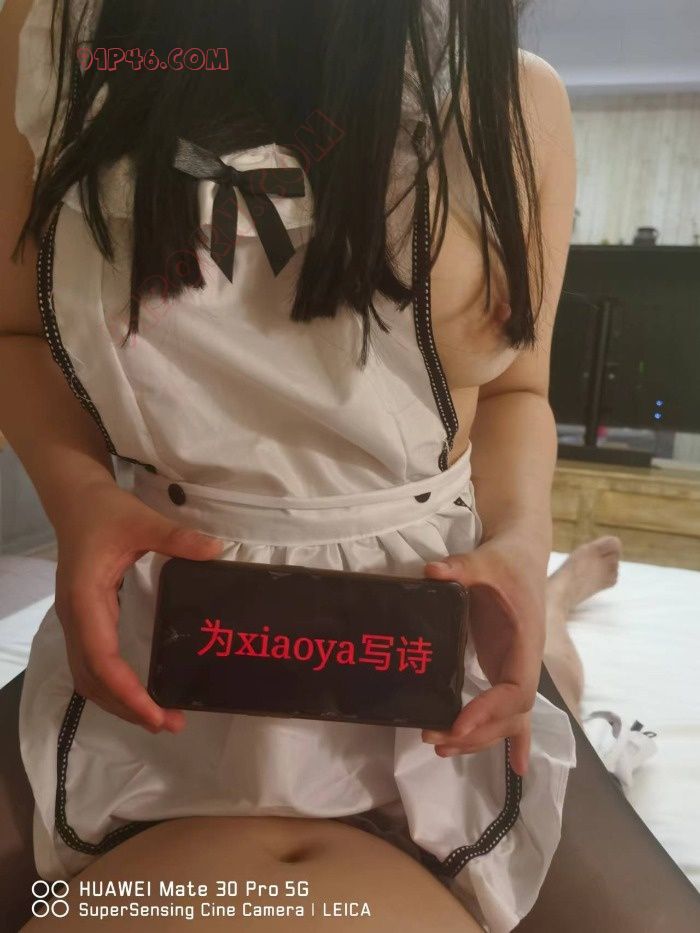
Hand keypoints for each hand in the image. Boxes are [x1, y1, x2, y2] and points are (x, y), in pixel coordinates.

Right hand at [54, 480, 223, 734]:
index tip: (156, 712)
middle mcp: (76, 619)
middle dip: (126, 707)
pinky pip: (93, 664)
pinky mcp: (86, 620)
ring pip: (88, 677)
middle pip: (92, 680)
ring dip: (118, 702)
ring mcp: (78, 622)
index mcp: (86, 599)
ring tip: (158, 717)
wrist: (77, 502)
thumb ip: (176, 537)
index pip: (101, 659)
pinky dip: (113, 686)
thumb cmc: (105, 512)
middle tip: (169, 723)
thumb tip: (215, 550)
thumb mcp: (142, 520)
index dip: (126, 691)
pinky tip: (139, 692)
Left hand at [421, 534, 546, 775]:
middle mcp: (524, 661)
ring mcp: (515, 666)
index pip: (516, 689)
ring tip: (442, 747)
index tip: (459, 723)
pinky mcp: (504, 666)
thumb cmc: (506, 559)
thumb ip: (462, 566)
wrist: (523, 554)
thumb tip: (433, 571)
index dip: (491, 710)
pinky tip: (518, 769)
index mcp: (526, 641)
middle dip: (478, 732)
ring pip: (509, 717)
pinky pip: (514, 710)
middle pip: (512, 714)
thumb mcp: (485, 559)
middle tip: (436, 738)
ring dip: (481, 737)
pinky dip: (516, 740)